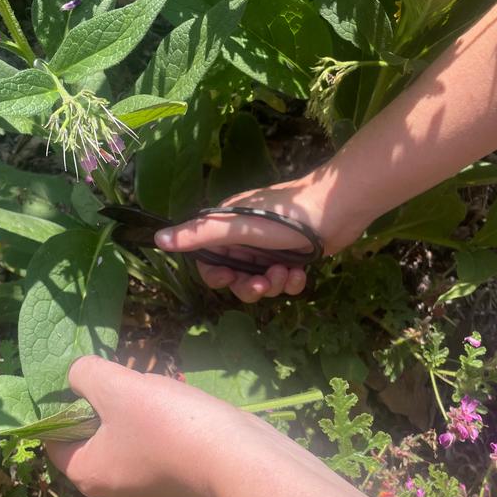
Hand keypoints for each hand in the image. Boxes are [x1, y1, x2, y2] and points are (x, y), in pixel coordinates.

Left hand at [45, 355, 275, 496]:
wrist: (233, 455)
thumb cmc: (164, 422)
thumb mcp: (114, 386)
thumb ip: (84, 374)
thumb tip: (77, 378)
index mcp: (86, 473)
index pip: (54, 440)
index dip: (62, 406)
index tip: (85, 381)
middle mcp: (110, 488)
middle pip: (91, 437)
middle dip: (104, 403)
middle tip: (121, 379)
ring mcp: (144, 486)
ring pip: (123, 437)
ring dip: (133, 409)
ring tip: (150, 387)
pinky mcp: (173, 478)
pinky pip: (151, 444)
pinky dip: (157, 422)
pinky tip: (173, 403)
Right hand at [154, 177, 339, 302]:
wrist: (339, 210)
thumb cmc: (286, 215)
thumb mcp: (239, 227)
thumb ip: (199, 235)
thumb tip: (158, 239)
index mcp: (228, 226)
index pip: (208, 261)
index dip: (217, 276)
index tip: (230, 279)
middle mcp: (245, 238)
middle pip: (235, 277)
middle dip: (250, 286)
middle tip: (266, 283)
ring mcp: (269, 248)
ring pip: (259, 281)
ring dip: (273, 284)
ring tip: (288, 273)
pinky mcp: (292, 256)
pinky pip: (282, 280)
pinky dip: (291, 282)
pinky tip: (302, 274)